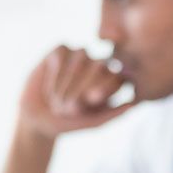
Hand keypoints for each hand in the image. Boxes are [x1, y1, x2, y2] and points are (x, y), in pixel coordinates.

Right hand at [18, 45, 136, 137]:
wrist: (38, 119)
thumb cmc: (70, 122)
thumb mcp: (92, 123)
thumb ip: (113, 114)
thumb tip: (134, 105)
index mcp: (112, 80)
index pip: (117, 75)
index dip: (105, 86)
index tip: (91, 100)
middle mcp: (98, 64)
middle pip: (100, 64)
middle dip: (84, 86)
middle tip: (72, 108)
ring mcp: (80, 55)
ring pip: (81, 56)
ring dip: (69, 81)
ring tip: (59, 104)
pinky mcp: (60, 50)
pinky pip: (63, 53)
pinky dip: (56, 73)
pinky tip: (50, 91)